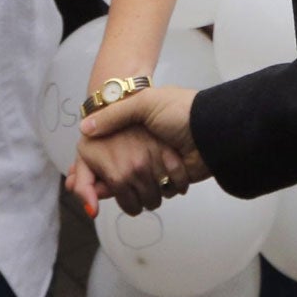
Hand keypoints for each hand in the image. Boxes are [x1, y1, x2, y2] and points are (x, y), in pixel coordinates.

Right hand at [71, 86, 208, 216]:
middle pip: (116, 177)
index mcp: (131, 128)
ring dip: (143, 189)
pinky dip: (164, 189)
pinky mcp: (170, 179)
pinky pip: (158, 193)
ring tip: (152, 179)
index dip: (91, 170)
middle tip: (115, 183)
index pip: (102, 153)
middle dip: (115, 185)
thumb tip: (85, 128)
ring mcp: (155, 166)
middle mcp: (139, 149)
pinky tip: (168, 181)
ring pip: (137, 190)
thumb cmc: (180, 110)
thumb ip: (114, 115)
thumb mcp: (145, 104)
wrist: (213, 129)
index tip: (84, 181)